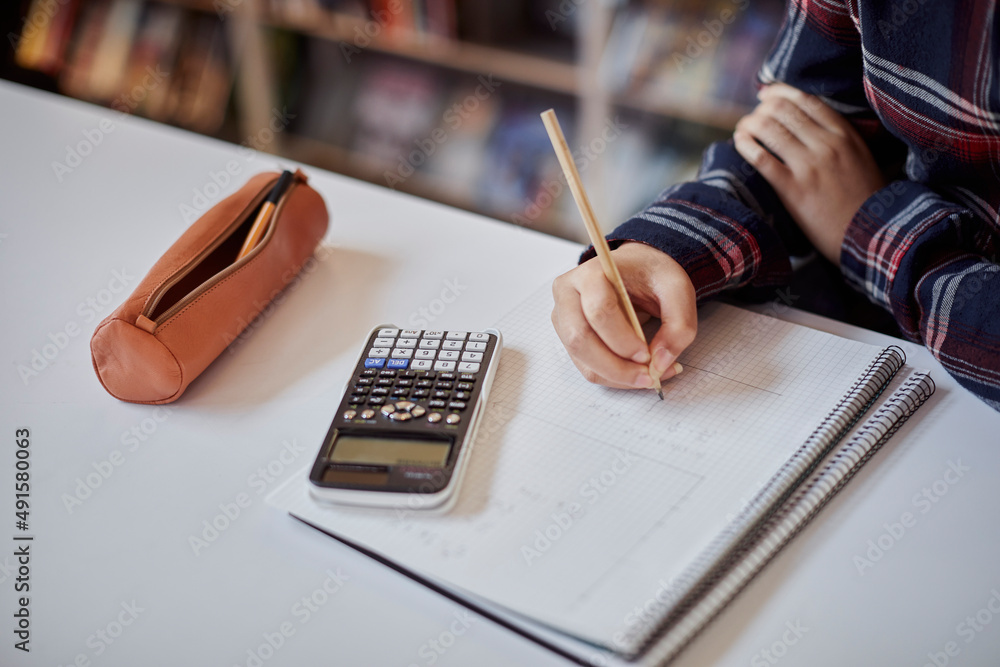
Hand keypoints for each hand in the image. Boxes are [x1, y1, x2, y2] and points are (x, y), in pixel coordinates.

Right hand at [551, 242, 696, 388]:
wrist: (635, 269)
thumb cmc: (650, 274)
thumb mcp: (677, 289)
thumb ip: (678, 325)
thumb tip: (660, 363)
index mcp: (590, 274)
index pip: (598, 311)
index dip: (622, 339)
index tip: (647, 354)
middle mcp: (568, 295)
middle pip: (580, 340)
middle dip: (616, 367)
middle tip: (648, 376)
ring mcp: (563, 318)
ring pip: (582, 360)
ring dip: (617, 377)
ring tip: (649, 376)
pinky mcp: (569, 338)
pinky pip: (588, 368)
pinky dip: (614, 378)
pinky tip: (637, 373)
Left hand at [733, 83, 884, 263]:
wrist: (870, 233)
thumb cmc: (865, 198)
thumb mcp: (862, 157)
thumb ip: (841, 137)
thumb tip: (810, 123)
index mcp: (846, 135)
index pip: (807, 101)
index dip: (781, 93)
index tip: (767, 95)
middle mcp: (827, 145)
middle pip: (785, 111)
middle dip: (762, 109)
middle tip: (753, 115)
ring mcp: (809, 166)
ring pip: (771, 130)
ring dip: (750, 123)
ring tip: (742, 127)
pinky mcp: (793, 189)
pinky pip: (762, 158)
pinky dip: (746, 145)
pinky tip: (739, 141)